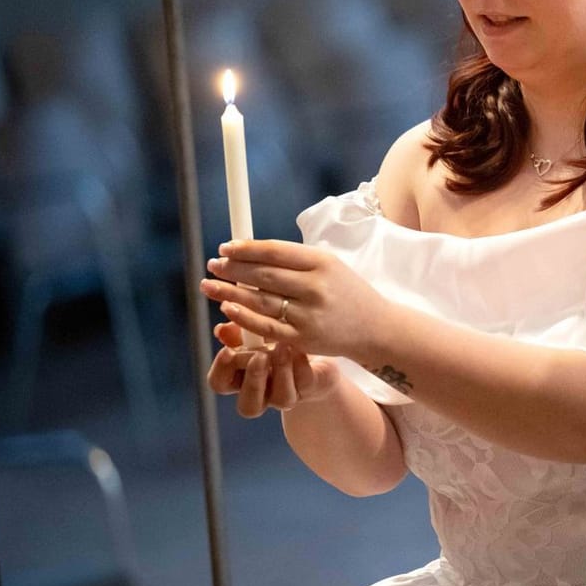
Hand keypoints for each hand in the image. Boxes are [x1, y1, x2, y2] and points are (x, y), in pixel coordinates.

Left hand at [199, 238, 391, 358]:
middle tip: (212, 265)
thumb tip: (249, 253)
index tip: (225, 247)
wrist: (376, 328)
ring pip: (260, 300)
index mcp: (322, 262)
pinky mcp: (304, 338)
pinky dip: (243, 317)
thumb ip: (294, 260)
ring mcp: (309, 314)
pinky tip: (227, 308)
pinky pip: (266, 326)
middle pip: (263, 274)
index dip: (245, 249)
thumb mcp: (329, 265)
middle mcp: (315, 287)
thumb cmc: (347, 292)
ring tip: (209, 285)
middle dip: (232, 268)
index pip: (274, 251)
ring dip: (229, 292)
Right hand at [207, 322, 341, 417]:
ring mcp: (287, 394)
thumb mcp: (256, 330)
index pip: (219, 383)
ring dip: (281, 372)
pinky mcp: (311, 387)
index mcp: (240, 378)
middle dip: (253, 380)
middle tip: (259, 356)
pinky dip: (301, 365)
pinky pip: (305, 383)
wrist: (313, 344)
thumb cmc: (275, 336)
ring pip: (281, 400)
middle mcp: (262, 393)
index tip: (228, 350)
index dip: (221, 370)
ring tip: (282, 347)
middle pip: (248, 407)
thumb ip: (238, 331)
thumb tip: (222, 330)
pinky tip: (300, 349)